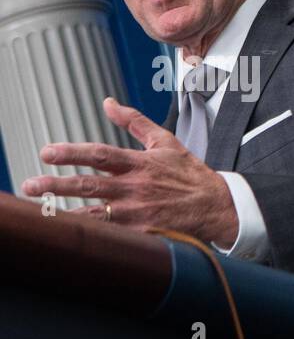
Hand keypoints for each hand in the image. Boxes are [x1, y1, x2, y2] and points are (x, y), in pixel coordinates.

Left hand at [20, 97, 238, 245]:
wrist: (219, 208)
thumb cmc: (191, 175)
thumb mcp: (167, 142)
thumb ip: (135, 122)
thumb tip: (108, 103)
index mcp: (140, 163)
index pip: (100, 155)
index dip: (72, 153)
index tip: (47, 152)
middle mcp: (136, 187)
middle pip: (90, 185)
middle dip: (56, 184)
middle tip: (29, 184)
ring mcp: (139, 212)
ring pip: (95, 213)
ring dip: (65, 212)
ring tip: (40, 212)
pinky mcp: (144, 233)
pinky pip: (113, 235)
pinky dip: (91, 234)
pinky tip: (70, 234)